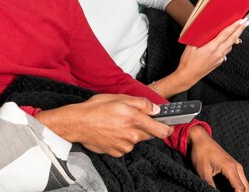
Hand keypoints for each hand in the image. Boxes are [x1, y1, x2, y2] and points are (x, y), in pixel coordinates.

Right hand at [35, 94, 172, 156]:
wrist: (77, 123)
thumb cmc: (96, 108)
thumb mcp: (119, 98)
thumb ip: (141, 103)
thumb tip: (156, 109)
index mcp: (135, 119)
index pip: (161, 130)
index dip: (168, 128)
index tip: (171, 125)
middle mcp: (132, 135)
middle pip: (149, 134)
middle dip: (145, 127)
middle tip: (132, 118)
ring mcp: (125, 146)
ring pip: (136, 140)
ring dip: (132, 132)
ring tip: (117, 123)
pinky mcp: (117, 152)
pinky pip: (125, 146)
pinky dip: (122, 139)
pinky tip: (112, 131)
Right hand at [153, 18, 248, 97]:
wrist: (188, 76)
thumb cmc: (188, 61)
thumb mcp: (190, 46)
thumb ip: (199, 38)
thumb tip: (204, 30)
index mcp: (212, 47)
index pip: (226, 34)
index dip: (234, 26)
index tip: (241, 20)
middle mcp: (218, 53)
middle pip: (233, 39)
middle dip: (240, 29)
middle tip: (247, 21)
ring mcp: (220, 58)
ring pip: (231, 45)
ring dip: (236, 36)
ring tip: (239, 30)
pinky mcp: (219, 62)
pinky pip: (226, 51)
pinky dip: (229, 44)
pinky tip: (229, 42)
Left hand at [188, 125, 248, 191]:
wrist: (201, 139)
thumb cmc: (200, 153)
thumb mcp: (202, 171)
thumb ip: (210, 185)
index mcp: (229, 167)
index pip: (240, 188)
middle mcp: (237, 167)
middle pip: (247, 188)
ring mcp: (237, 166)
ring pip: (246, 185)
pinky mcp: (234, 167)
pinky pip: (242, 180)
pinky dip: (240, 188)